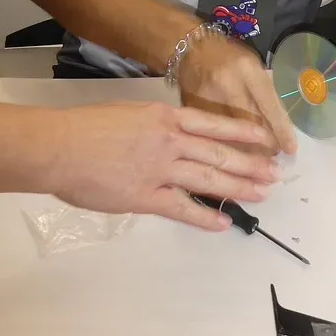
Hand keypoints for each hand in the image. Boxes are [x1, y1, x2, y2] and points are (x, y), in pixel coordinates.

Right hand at [47, 101, 280, 230]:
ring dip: (238, 187)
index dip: (242, 133)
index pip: (213, 125)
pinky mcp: (146, 197)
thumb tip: (173, 135)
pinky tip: (222, 222)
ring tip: (261, 194)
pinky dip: (204, 217)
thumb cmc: (89, 126)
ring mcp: (160, 170)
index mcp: (165, 117)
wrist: (61, 146)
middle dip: (250, 164)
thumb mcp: (131, 113)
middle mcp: (170, 141)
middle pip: (219, 154)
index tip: (265, 138)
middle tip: (274, 173)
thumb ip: (157, 125)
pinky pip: (182, 210)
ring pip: (208, 180)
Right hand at [179, 35, 297, 155]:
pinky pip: (211, 134)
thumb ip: (265, 93)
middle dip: (264, 145)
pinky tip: (233, 156)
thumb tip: (279, 127)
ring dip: (245, 150)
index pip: (268, 104)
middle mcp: (227, 83)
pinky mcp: (190, 110)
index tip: (290, 150)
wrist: (190, 48)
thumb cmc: (229, 56)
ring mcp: (205, 98)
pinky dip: (224, 146)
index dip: (281, 130)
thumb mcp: (253, 66)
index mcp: (247, 69)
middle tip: (274, 161)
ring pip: (230, 134)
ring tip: (257, 164)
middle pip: (249, 123)